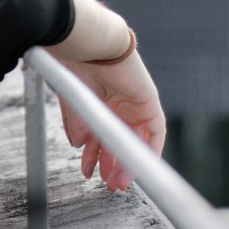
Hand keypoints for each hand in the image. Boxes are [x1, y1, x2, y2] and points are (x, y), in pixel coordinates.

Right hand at [57, 51, 165, 191]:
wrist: (90, 45)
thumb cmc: (77, 65)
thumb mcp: (73, 103)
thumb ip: (77, 126)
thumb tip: (78, 145)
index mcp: (97, 101)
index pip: (100, 134)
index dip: (95, 155)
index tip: (89, 172)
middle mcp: (117, 104)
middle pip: (118, 140)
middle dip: (111, 164)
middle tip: (106, 183)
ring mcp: (133, 103)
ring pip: (135, 140)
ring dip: (127, 162)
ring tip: (116, 181)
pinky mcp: (149, 101)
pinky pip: (155, 131)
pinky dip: (148, 149)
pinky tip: (136, 165)